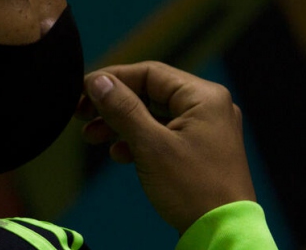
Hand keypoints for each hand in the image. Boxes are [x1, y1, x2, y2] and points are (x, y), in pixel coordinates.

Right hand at [78, 61, 256, 232]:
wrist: (222, 234)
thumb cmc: (194, 190)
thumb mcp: (151, 146)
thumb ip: (122, 109)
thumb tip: (98, 81)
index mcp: (204, 97)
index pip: (150, 73)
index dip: (113, 79)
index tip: (84, 90)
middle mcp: (209, 107)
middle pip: (150, 93)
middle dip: (113, 105)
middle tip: (82, 113)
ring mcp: (206, 129)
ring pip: (154, 114)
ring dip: (121, 124)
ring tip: (92, 136)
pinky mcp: (200, 149)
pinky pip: (163, 133)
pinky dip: (138, 139)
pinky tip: (119, 153)